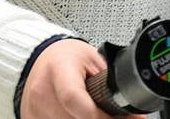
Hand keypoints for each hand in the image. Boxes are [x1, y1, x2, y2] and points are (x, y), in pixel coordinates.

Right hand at [20, 38, 144, 118]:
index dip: (99, 115)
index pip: (74, 98)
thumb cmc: (67, 57)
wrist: (41, 60)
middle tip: (112, 115)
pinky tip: (76, 115)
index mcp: (59, 68)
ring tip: (93, 111)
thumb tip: (135, 114)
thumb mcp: (93, 61)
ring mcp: (34, 109)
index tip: (118, 116)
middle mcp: (42, 91)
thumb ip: (110, 85)